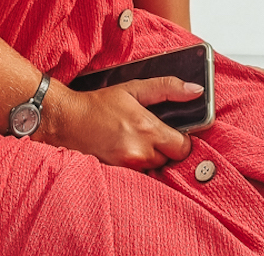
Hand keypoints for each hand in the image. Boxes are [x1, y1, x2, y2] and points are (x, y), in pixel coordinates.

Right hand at [38, 77, 199, 169]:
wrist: (68, 121)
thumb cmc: (100, 104)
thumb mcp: (134, 88)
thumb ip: (167, 88)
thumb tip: (195, 91)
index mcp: (147, 129)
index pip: (184, 147)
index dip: (182, 139)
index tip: (174, 131)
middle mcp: (139, 152)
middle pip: (170, 159)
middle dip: (166, 147)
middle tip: (151, 133)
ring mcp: (127, 167)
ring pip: (155, 168)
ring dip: (151, 157)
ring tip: (136, 140)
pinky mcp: (118, 176)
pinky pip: (139, 175)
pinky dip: (138, 166)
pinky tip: (127, 151)